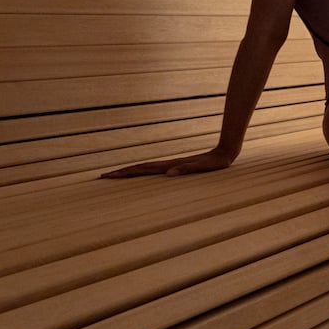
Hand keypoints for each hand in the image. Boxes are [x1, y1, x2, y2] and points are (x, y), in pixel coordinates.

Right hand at [102, 146, 235, 178]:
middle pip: (140, 168)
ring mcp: (171, 165)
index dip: (126, 172)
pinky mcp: (176, 166)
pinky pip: (154, 169)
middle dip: (122, 172)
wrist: (225, 152)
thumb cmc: (216, 162)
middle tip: (103, 176)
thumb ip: (187, 169)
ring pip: (145, 168)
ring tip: (116, 174)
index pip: (143, 169)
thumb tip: (169, 173)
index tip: (110, 175)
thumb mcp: (203, 168)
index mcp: (170, 166)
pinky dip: (143, 171)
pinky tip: (140, 173)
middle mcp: (168, 165)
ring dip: (130, 171)